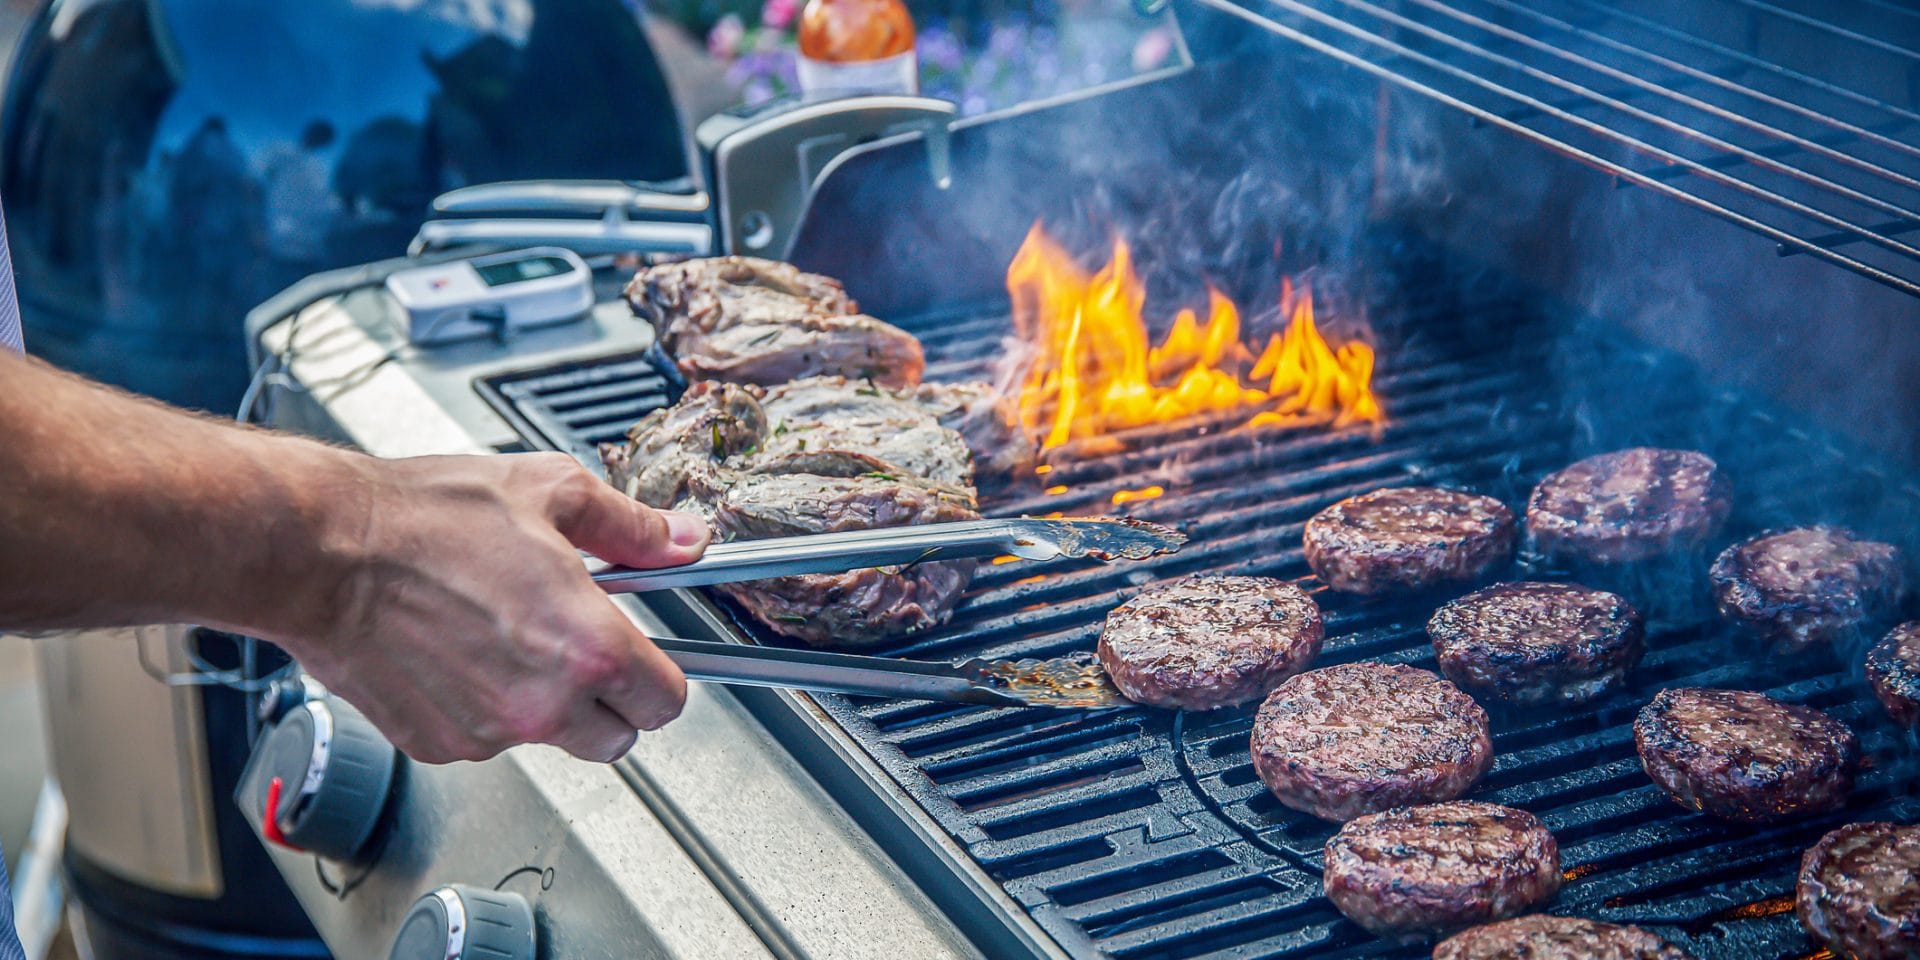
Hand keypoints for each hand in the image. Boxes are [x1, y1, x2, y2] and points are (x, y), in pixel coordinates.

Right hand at [288, 452, 708, 763]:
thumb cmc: (424, 518)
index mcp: (586, 647)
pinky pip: (485, 739)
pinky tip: (460, 651)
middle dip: (610, 699)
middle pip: (616, 739)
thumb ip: (629, 527)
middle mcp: (542, 704)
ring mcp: (486, 732)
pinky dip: (484, 707)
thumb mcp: (551, 493)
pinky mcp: (435, 744)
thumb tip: (680, 539)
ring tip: (507, 634)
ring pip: (548, 739)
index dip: (661, 676)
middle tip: (581, 647)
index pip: (666, 702)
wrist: (321, 550)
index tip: (647, 657)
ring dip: (544, 703)